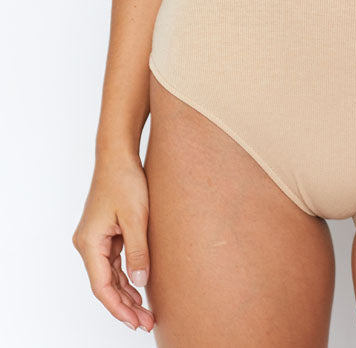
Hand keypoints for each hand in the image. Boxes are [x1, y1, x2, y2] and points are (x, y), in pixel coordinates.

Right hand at [72, 153, 155, 332]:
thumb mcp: (136, 218)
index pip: (101, 286)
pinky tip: (139, 290)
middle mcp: (87, 244)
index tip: (135, 321)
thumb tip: (141, 284)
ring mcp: (95, 239)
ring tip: (145, 313)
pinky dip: (126, 277)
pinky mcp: (105, 233)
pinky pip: (114, 263)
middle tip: (146, 322)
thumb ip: (138, 252)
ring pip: (110, 276)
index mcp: (89, 242)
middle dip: (125, 306)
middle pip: (105, 285)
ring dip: (126, 294)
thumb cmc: (125, 180)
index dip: (118, 307)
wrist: (118, 155)